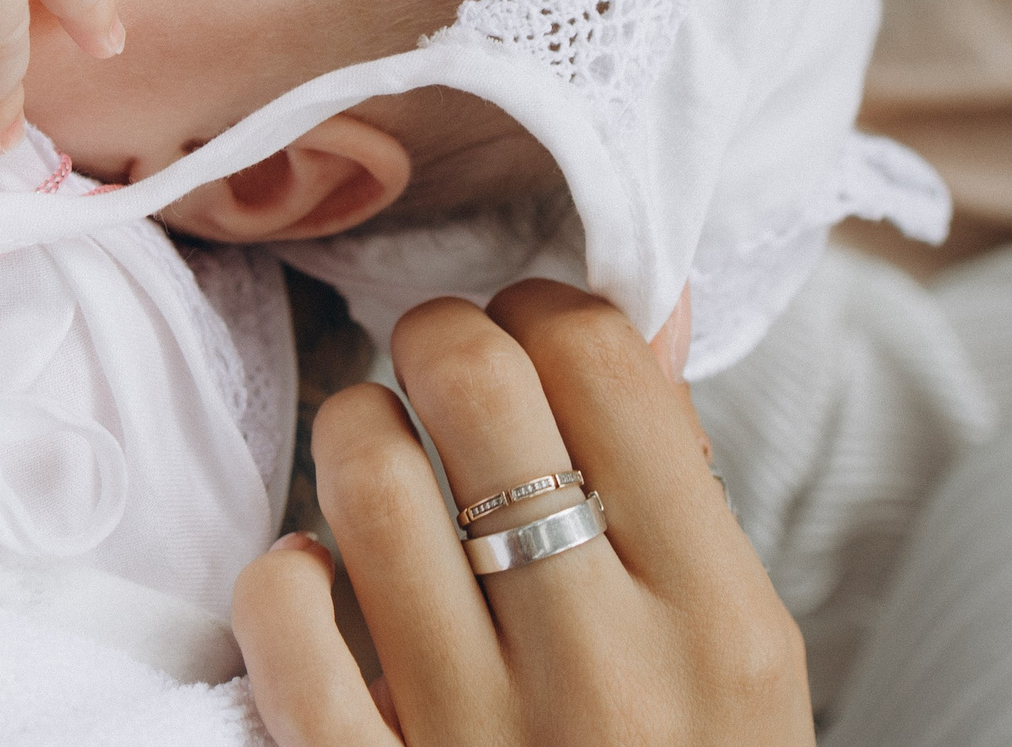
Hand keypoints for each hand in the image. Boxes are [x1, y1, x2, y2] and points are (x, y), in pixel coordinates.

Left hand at [233, 281, 809, 746]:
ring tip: (384, 470)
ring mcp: (472, 736)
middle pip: (471, 380)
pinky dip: (284, 574)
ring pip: (364, 470)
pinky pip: (279, 612)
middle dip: (440, 347)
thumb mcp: (731, 666)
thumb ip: (676, 492)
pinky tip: (323, 586)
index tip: (531, 345)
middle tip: (443, 380)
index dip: (545, 314)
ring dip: (356, 436)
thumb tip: (628, 307)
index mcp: (718, 626)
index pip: (602, 360)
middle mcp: (603, 673)